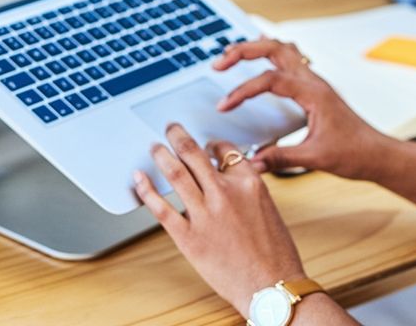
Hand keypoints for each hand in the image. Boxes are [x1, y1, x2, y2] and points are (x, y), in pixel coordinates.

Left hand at [134, 123, 306, 314]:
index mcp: (249, 183)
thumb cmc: (275, 254)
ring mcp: (205, 214)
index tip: (204, 145)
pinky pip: (161, 208)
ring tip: (154, 148)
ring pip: (175, 173)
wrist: (272, 286)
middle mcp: (225, 193)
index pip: (224, 150)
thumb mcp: (268, 209)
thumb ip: (246, 190)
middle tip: (170, 129)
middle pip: (193, 153)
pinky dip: (147, 190)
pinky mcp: (189, 237)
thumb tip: (228, 177)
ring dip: (161, 155)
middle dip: (178, 136)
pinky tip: (140, 180)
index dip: (211, 144)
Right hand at [214, 38, 388, 180]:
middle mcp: (314, 81)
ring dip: (257, 47)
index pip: (270, 81)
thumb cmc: (354, 154)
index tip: (224, 105)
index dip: (243, 91)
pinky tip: (262, 55)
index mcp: (313, 93)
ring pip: (283, 49)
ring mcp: (315, 82)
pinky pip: (291, 59)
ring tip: (233, 53)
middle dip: (244, 51)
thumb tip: (250, 162)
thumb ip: (280, 158)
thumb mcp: (315, 158)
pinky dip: (272, 53)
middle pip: (275, 49)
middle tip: (219, 63)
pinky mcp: (314, 89)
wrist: (377, 154)